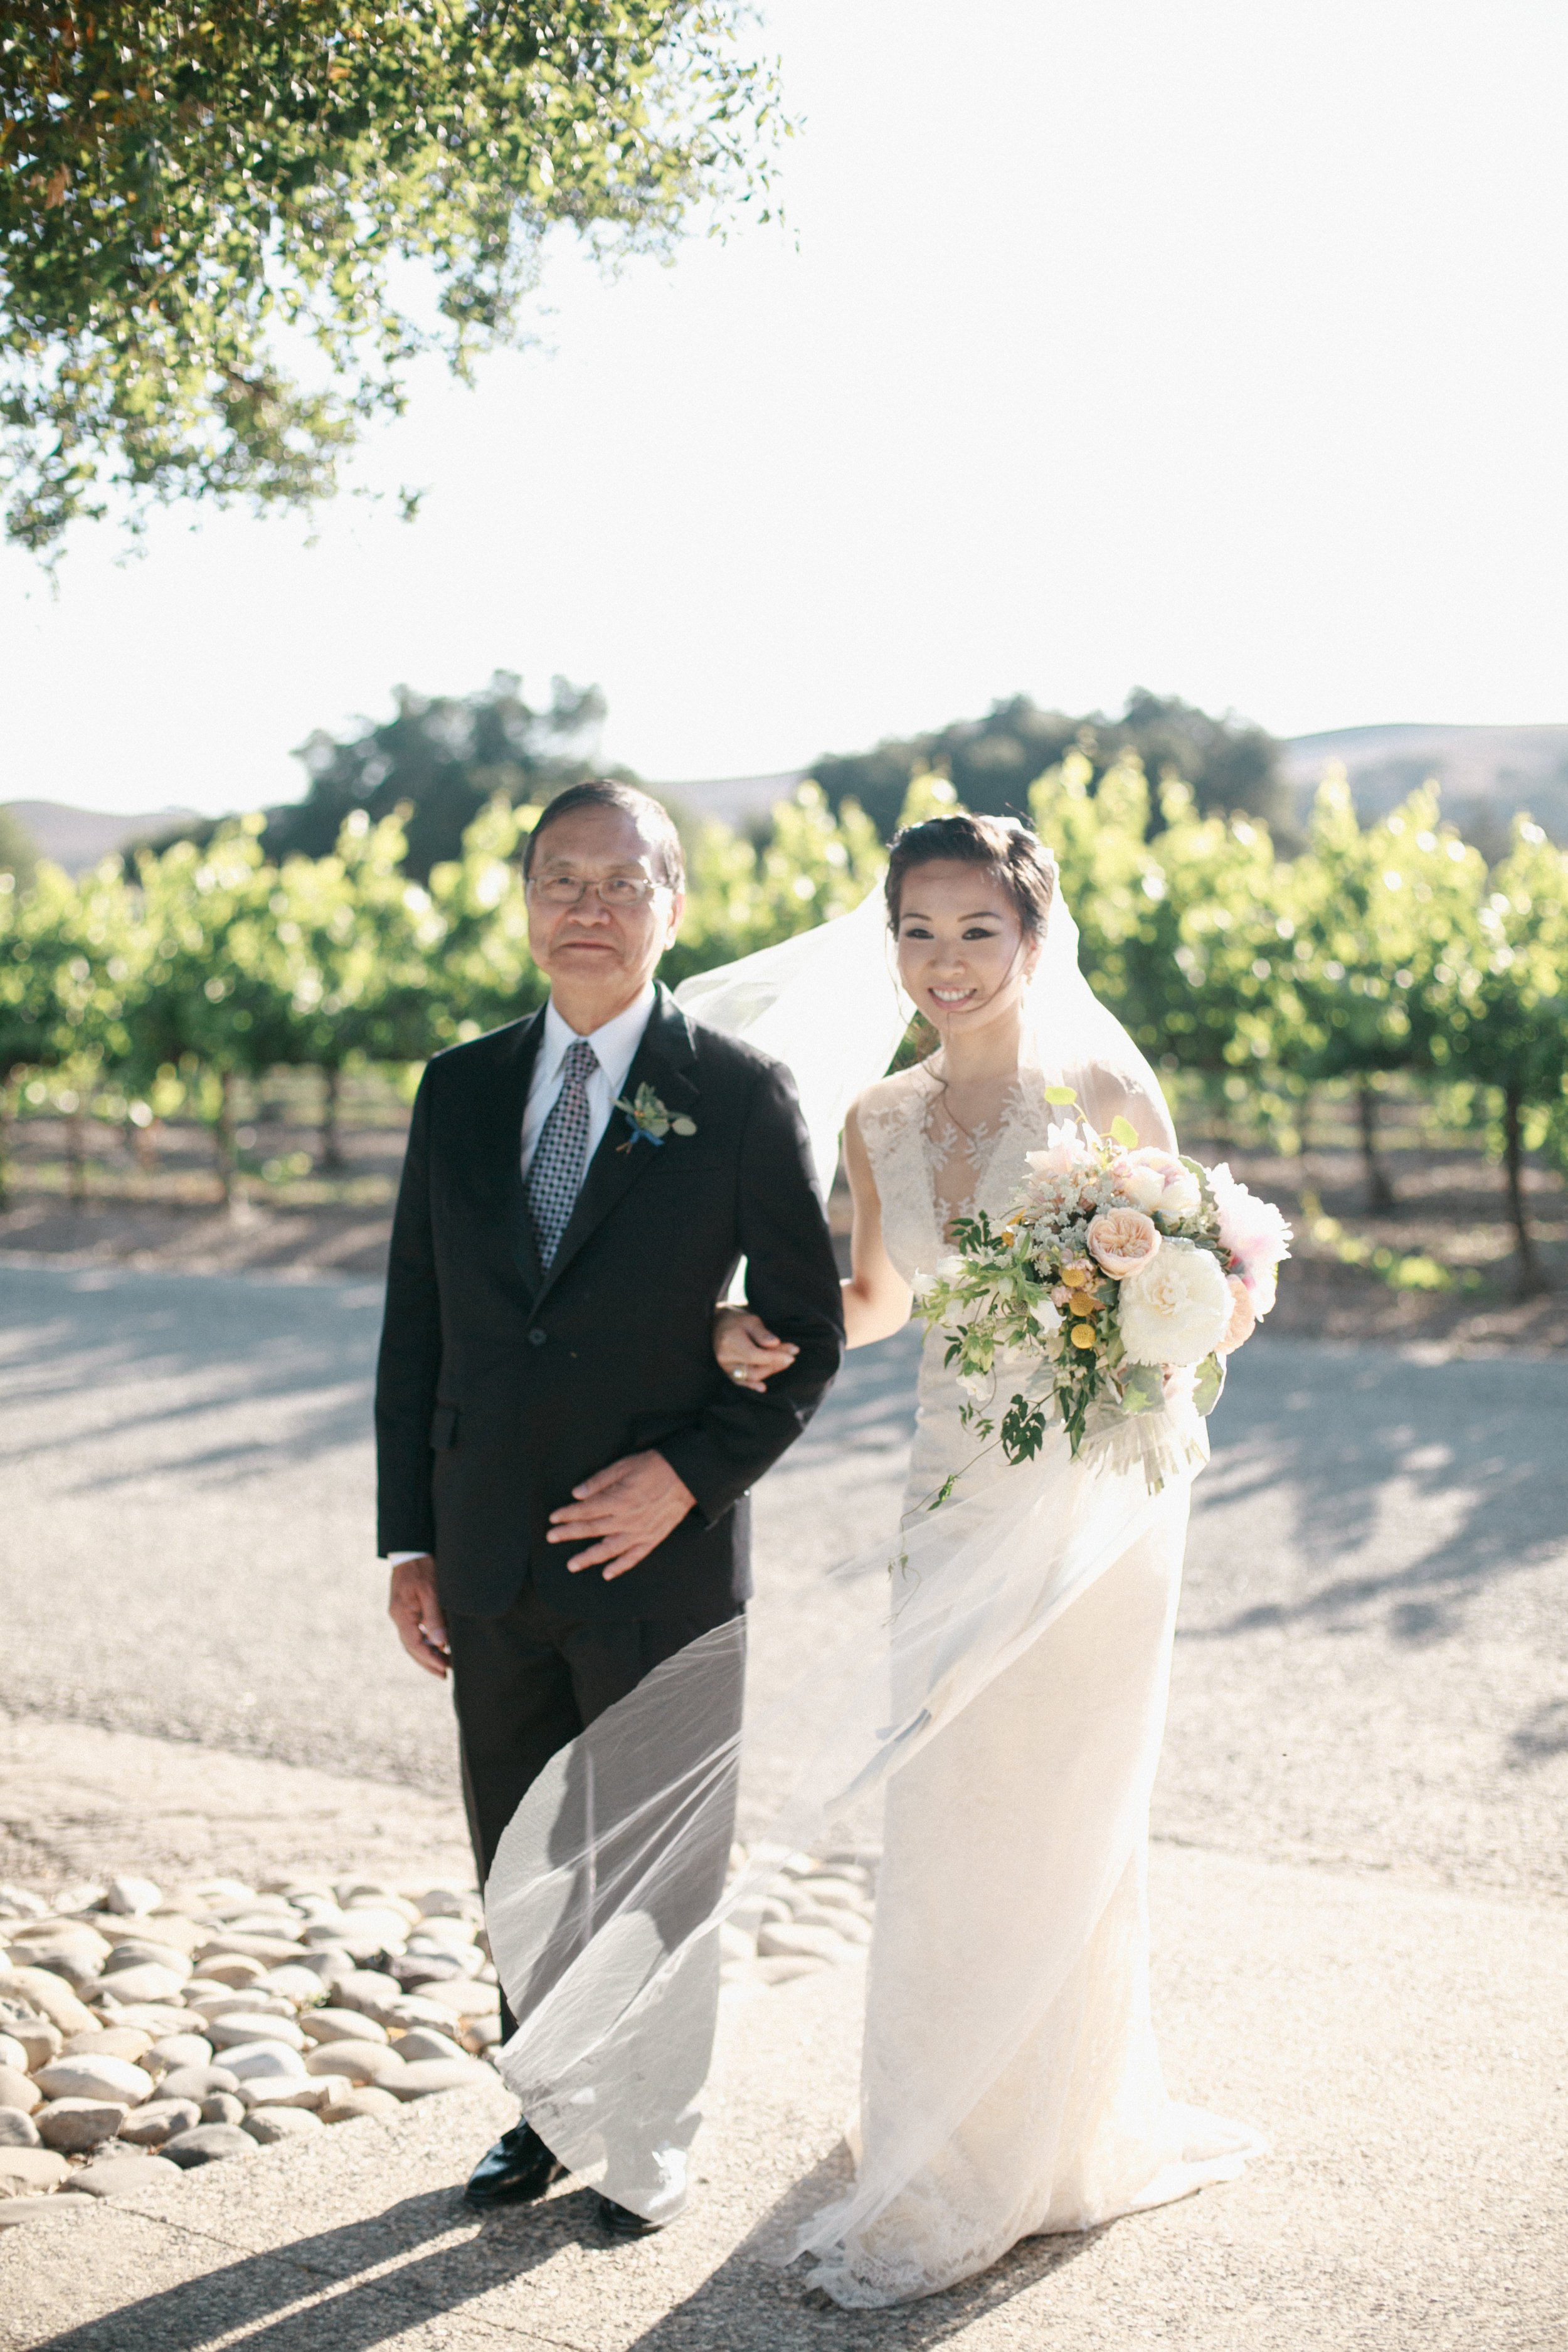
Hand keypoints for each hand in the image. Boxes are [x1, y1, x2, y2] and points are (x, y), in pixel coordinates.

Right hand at [388, 1555, 448, 1678]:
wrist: (412, 1549)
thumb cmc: (423, 1567)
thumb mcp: (432, 1592)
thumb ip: (435, 1619)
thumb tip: (441, 1644)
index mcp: (402, 1614)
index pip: (415, 1645)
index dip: (430, 1659)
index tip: (445, 1669)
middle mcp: (398, 1617)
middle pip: (412, 1647)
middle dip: (428, 1662)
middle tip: (444, 1675)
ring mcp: (401, 1613)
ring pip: (413, 1641)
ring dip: (427, 1654)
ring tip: (444, 1665)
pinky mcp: (407, 1609)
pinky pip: (415, 1631)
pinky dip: (426, 1642)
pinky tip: (438, 1646)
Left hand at [547, 1449, 696, 1580]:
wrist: (688, 1476)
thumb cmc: (655, 1466)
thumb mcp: (624, 1465)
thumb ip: (600, 1480)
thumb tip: (576, 1493)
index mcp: (619, 1499)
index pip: (586, 1510)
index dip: (567, 1514)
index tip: (553, 1518)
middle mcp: (627, 1519)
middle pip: (592, 1530)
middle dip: (569, 1534)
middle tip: (551, 1538)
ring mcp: (640, 1532)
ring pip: (609, 1549)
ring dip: (588, 1557)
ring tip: (572, 1564)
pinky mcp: (653, 1538)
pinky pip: (634, 1557)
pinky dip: (620, 1567)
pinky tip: (607, 1574)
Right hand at [713, 1306, 797, 1393]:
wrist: (717, 1324)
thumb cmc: (736, 1320)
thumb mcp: (751, 1320)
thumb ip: (762, 1333)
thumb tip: (775, 1344)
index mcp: (730, 1341)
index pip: (756, 1355)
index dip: (775, 1357)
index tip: (793, 1353)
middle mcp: (725, 1357)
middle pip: (754, 1369)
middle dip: (775, 1364)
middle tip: (791, 1355)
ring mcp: (725, 1367)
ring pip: (750, 1377)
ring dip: (769, 1371)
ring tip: (784, 1362)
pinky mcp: (727, 1372)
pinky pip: (740, 1382)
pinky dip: (752, 1385)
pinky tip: (763, 1388)